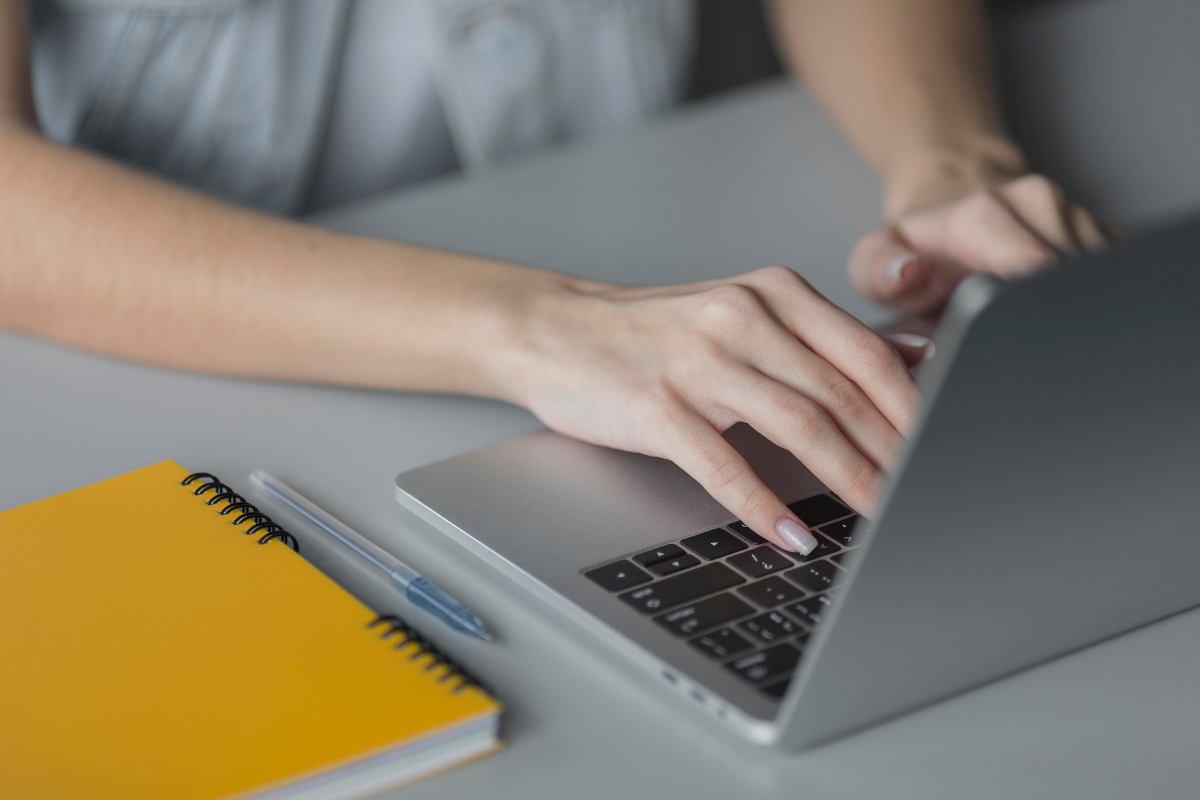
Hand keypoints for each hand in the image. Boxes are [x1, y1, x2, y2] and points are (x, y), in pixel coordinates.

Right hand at [493, 266, 919, 552]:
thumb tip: (913, 357)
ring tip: (879, 519)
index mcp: (773, 292)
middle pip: (841, 393)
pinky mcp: (657, 405)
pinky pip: (723, 463)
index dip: (914, 408)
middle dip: (894, 453)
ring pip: (797, 425)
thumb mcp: (745, 312)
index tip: (946, 448)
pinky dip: (761, 503)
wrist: (555, 329)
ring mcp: (698, 361)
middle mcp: (742, 318)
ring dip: (846, 479)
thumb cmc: (654, 331)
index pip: (866, 354)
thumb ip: (823, 335)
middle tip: (926, 495)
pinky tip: (787, 532)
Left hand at [848, 173, 1109, 315]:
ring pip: (1097, 280)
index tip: (1017, 339)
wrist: (949, 205)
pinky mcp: (1101, 235)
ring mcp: (1076, 216)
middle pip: (1069, 278)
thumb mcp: (874, 262)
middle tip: (1019, 346)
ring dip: (1068, 311)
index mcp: (986, 213)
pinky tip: (1055, 314)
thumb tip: (907, 272)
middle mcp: (1039, 205)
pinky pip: (1109, 277)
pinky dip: (1088, 303)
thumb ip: (878, 269)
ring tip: (1031, 326)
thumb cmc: (913, 249)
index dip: (1029, 307)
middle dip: (1048, 319)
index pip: (1033, 263)